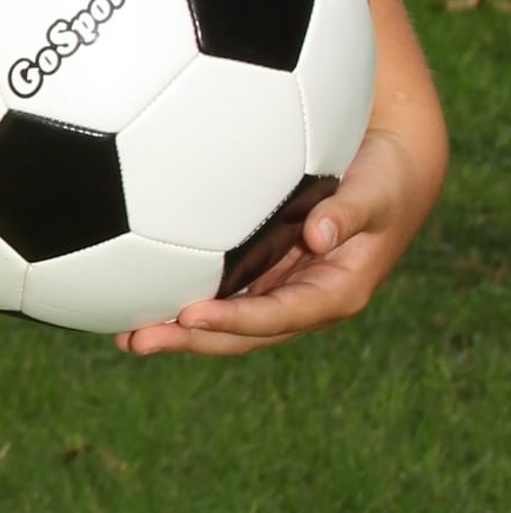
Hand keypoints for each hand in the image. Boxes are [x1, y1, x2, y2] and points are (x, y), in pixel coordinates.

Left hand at [115, 122, 439, 357]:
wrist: (389, 172)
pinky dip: (184, 298)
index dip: (234, 320)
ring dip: (178, 330)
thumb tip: (319, 234)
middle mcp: (302, 300)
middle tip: (137, 341)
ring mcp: (280, 288)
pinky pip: (221, 291)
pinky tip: (141, 298)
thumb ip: (349, 213)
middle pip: (241, 332)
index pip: (276, 316)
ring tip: (124, 336)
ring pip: (224, 319)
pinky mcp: (263, 270)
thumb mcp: (376, 193)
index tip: (190, 315)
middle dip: (190, 339)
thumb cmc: (385, 179)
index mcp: (333, 293)